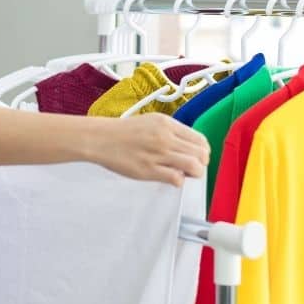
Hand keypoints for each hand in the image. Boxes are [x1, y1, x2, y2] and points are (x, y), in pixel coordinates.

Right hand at [92, 114, 208, 186]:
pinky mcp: (149, 170)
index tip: (198, 157)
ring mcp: (157, 153)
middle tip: (192, 168)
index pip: (200, 140)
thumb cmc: (123, 132)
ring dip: (193, 173)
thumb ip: (170, 132)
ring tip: (183, 174)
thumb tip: (188, 146)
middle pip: (201, 154)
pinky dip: (178, 181)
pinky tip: (169, 178)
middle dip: (201, 164)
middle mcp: (165, 137)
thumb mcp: (151, 122)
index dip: (203, 152)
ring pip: (194, 166)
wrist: (100, 138)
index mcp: (167, 123)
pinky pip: (176, 179)